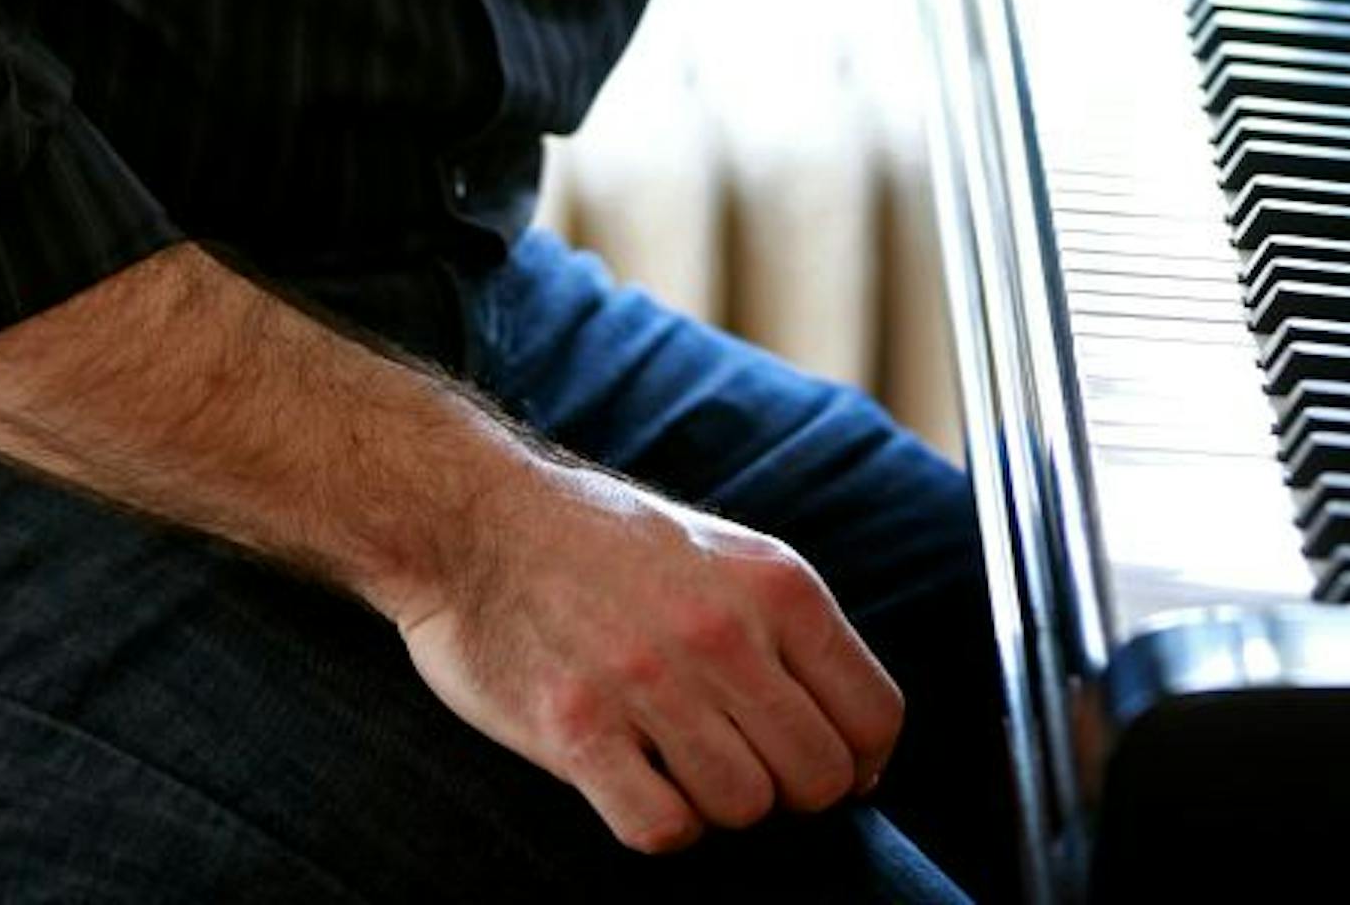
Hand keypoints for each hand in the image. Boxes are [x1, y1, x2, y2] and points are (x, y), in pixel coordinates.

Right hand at [396, 443, 902, 855]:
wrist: (474, 519)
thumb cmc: (604, 545)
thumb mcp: (723, 553)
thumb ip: (790, 633)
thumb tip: (865, 749)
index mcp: (774, 583)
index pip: (874, 717)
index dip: (858, 761)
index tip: (819, 764)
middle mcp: (722, 630)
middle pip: (818, 778)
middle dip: (788, 792)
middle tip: (737, 763)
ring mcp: (648, 681)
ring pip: (744, 810)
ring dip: (715, 804)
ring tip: (673, 759)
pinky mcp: (575, 729)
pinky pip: (661, 830)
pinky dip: (657, 825)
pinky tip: (631, 779)